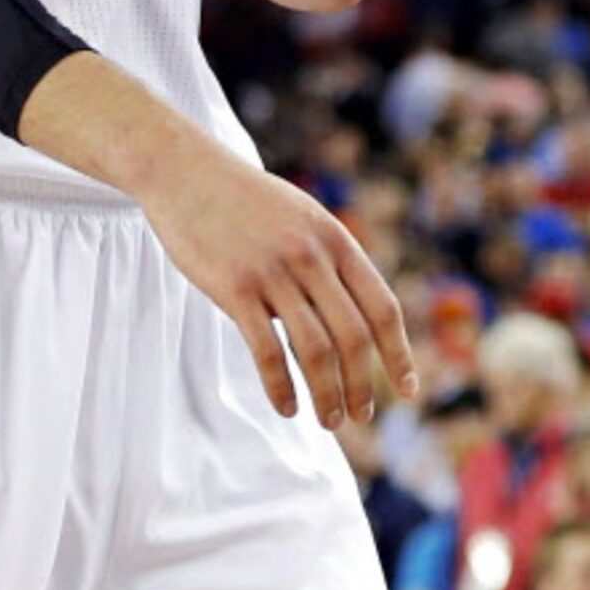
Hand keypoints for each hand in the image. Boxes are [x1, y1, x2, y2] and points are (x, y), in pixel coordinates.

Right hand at [131, 131, 418, 426]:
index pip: (382, 308)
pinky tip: (286, 406)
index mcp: (335, 239)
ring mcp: (272, 272)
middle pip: (353, 337)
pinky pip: (266, 349)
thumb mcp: (301, 216)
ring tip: (328, 421)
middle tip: (359, 416)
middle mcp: (310, 256)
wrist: (182, 169)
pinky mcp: (233, 287)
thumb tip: (348, 313)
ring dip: (327, 394)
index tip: (407, 390)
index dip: (399, 355)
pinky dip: (281, 386)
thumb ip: (328, 258)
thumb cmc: (241, 198)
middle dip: (361, 386)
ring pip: (315, 349)